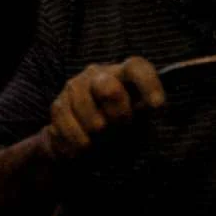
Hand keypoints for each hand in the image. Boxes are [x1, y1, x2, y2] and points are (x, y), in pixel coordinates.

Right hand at [42, 57, 164, 162]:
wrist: (83, 145)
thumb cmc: (119, 130)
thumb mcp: (137, 121)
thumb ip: (142, 114)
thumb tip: (152, 109)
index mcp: (122, 74)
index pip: (136, 68)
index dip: (148, 84)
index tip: (157, 106)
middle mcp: (97, 75)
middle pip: (108, 88)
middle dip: (118, 115)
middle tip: (121, 128)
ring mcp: (74, 87)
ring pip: (89, 115)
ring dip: (98, 136)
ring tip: (101, 141)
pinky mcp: (58, 105)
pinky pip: (70, 129)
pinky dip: (80, 144)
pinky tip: (84, 147)